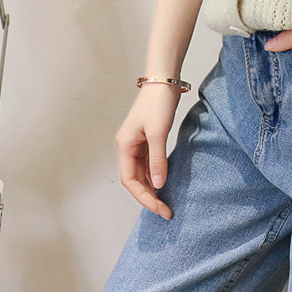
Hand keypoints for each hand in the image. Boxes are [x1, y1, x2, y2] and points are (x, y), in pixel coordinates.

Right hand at [113, 83, 182, 219]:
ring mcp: (137, 144)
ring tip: (166, 202)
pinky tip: (165, 182)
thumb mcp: (158, 132)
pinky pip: (149, 163)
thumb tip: (159, 185)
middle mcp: (128, 147)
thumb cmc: (158, 103)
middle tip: (166, 210)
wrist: (164, 81)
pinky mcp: (148, 139)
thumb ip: (158, 159)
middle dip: (149, 196)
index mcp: (124, 146)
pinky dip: (156, 174)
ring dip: (152, 187)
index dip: (144, 197)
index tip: (159, 208)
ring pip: (142, 173)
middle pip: (135, 180)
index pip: (130, 181)